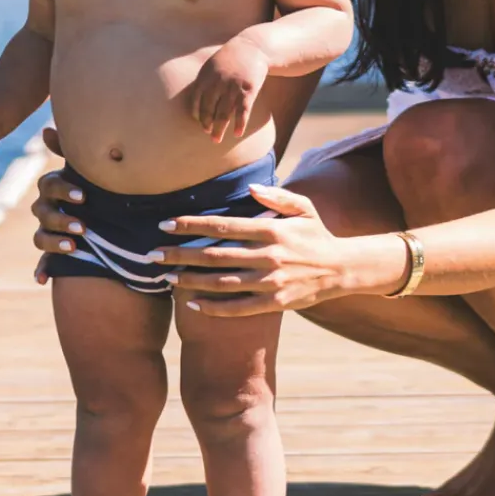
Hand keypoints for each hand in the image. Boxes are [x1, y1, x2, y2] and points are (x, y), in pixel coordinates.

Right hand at [31, 134, 86, 284]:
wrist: (111, 212)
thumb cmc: (99, 184)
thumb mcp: (90, 168)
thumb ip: (71, 150)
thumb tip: (47, 129)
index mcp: (55, 187)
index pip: (50, 185)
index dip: (64, 190)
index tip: (84, 196)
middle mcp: (47, 208)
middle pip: (44, 213)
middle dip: (62, 219)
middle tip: (83, 226)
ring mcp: (48, 230)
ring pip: (41, 237)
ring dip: (54, 242)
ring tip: (74, 247)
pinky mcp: (53, 251)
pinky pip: (43, 262)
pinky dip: (42, 271)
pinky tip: (41, 280)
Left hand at [155, 184, 345, 315]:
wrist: (342, 269)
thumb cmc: (317, 235)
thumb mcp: (303, 208)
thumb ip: (276, 197)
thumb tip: (249, 188)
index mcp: (271, 229)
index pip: (222, 225)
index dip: (191, 225)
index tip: (165, 224)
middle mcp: (268, 255)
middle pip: (214, 255)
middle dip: (179, 254)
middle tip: (152, 255)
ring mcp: (270, 281)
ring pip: (221, 282)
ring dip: (190, 280)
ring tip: (167, 277)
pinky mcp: (274, 302)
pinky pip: (237, 307)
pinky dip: (213, 307)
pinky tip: (192, 303)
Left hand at [187, 37, 269, 143]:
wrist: (253, 47)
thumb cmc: (230, 59)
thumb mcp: (211, 66)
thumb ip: (203, 83)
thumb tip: (196, 103)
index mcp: (205, 77)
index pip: (195, 101)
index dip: (197, 114)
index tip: (200, 123)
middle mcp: (217, 83)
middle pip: (208, 110)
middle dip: (207, 124)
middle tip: (208, 134)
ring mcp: (232, 87)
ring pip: (223, 114)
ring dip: (219, 129)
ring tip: (216, 140)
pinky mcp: (248, 90)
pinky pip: (242, 112)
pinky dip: (239, 124)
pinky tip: (237, 133)